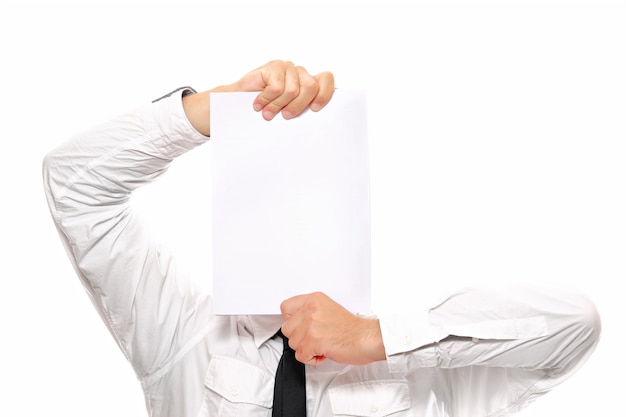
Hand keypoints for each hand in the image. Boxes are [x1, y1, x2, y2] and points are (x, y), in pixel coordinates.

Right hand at [182, 60, 334, 135]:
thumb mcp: (290, 115)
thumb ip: (305, 113)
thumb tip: (324, 126)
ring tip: (267, 113)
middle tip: (285, 116)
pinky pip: (276, 87)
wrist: (238, 108)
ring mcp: (288, 68)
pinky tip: (258, 104)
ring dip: (277, 106)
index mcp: (309, 84)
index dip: (324, 94)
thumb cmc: (268, 114)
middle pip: (311, 87)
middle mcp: (301, 74)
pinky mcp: (274, 66)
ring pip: (292, 90)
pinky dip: (266, 100)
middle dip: (298, 106)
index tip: (314, 110)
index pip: (327, 80)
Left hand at [280, 292, 385, 365]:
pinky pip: (301, 355)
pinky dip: (311, 359)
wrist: (367, 338)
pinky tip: (323, 353)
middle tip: (314, 339)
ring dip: (306, 350)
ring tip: (322, 346)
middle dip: (299, 338)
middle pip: (286, 329)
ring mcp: (312, 324)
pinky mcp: (314, 340)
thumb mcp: (328, 309)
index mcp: (314, 299)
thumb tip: (295, 323)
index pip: (285, 307)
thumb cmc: (353, 328)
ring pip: (293, 344)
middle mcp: (311, 309)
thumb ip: (310, 312)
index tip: (300, 327)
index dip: (292, 321)